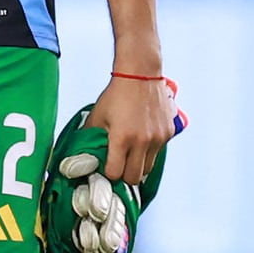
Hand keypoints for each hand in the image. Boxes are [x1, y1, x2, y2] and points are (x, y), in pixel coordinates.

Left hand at [91, 70, 176, 185]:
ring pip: (149, 168)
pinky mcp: (169, 132)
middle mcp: (142, 141)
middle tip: (120, 166)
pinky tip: (143, 137)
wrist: (141, 74)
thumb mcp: (97, 116)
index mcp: (121, 139)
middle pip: (135, 178)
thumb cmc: (116, 95)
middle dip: (125, 175)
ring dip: (139, 164)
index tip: (107, 168)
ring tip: (132, 153)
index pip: (116, 174)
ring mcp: (158, 138)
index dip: (109, 174)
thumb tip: (85, 155)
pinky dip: (151, 150)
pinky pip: (159, 151)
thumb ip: (91, 138)